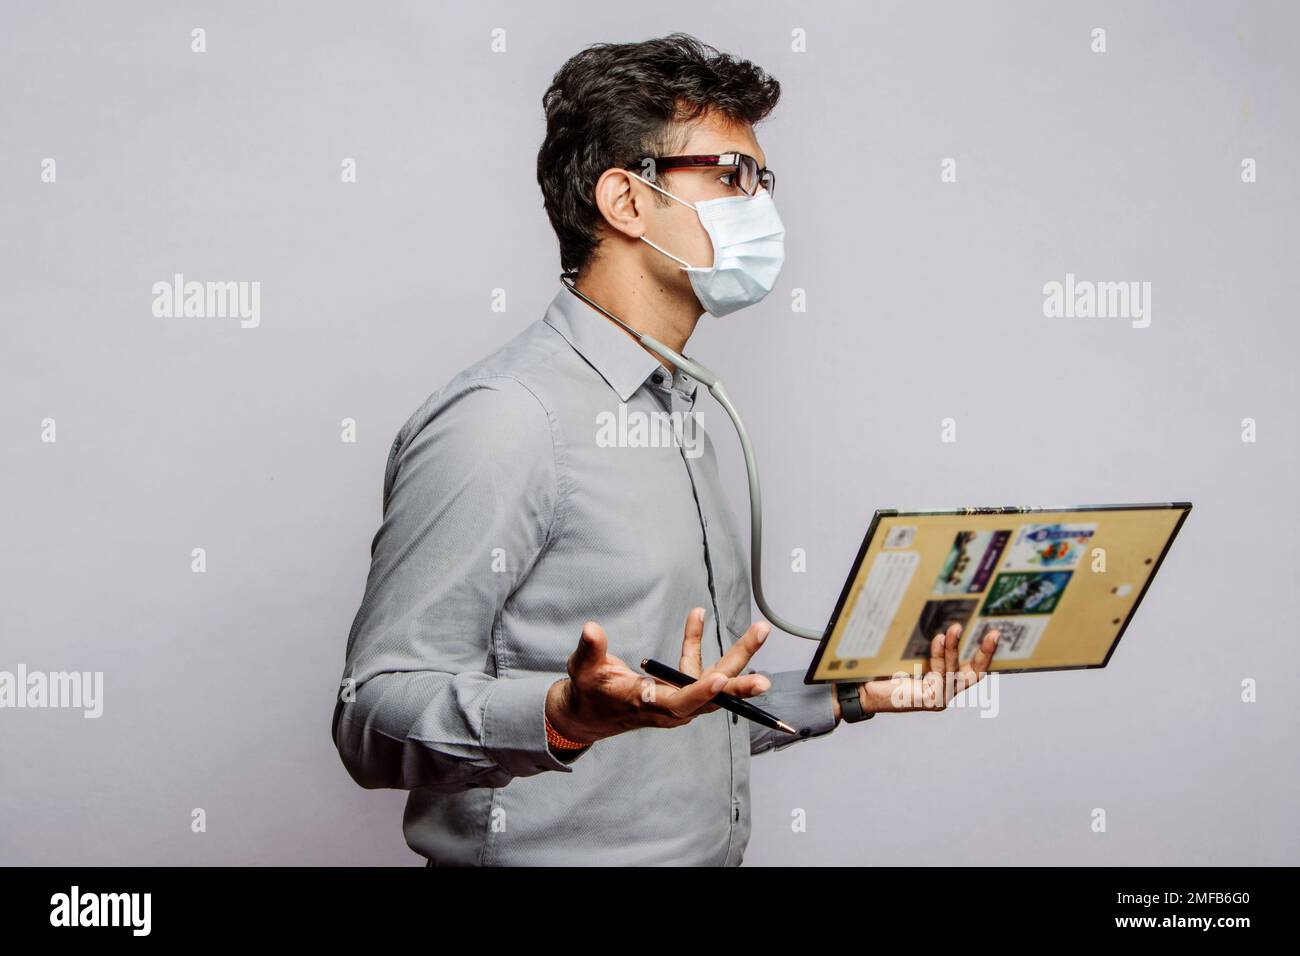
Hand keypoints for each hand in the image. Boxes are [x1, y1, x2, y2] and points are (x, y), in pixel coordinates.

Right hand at [545, 607, 772, 744]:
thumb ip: (590, 649)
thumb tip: (591, 628)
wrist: (592, 714)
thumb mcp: (583, 669)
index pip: (678, 702)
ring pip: (714, 681)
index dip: (699, 693)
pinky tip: (697, 614)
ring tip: (761, 629)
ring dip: (737, 655)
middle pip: (710, 697)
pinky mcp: (680, 692)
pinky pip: (697, 667)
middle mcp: (669, 707)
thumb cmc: (589, 691)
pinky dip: (696, 641)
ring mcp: (678, 700)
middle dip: (738, 687)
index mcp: (646, 703)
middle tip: (764, 682)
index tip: (720, 680)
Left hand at [848, 623, 998, 716]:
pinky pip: (940, 675)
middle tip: (995, 632)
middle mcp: (945, 690)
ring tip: (955, 628)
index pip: (971, 665)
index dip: (985, 650)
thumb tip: (932, 610)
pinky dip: (940, 655)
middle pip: (975, 674)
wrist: (859, 688)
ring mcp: (939, 698)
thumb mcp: (906, 651)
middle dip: (986, 653)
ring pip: (956, 671)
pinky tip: (936, 639)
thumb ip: (921, 640)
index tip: (994, 630)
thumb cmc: (880, 669)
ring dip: (954, 648)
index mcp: (942, 679)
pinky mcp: (930, 700)